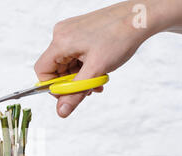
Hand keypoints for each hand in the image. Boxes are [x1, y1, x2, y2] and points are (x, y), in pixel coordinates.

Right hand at [35, 0, 158, 117]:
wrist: (139, 17)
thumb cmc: (119, 38)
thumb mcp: (96, 70)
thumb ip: (76, 92)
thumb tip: (61, 111)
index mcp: (61, 42)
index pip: (42, 71)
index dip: (53, 86)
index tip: (70, 93)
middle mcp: (61, 34)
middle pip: (55, 68)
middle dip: (71, 83)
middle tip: (89, 89)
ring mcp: (69, 32)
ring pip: (66, 64)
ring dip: (80, 76)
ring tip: (98, 80)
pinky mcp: (78, 32)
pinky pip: (74, 55)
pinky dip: (84, 66)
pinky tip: (98, 70)